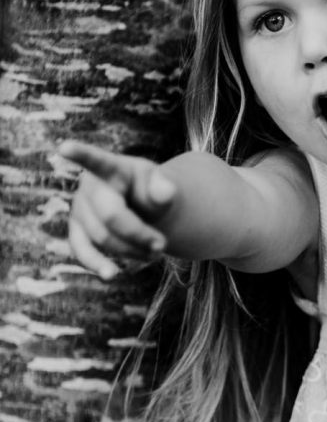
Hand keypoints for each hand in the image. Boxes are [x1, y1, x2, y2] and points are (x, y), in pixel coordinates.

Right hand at [60, 141, 176, 279]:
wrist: (143, 207)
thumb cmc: (151, 192)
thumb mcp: (162, 186)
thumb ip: (165, 188)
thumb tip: (166, 192)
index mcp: (112, 167)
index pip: (96, 159)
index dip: (80, 154)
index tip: (64, 146)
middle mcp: (90, 186)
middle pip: (110, 215)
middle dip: (138, 234)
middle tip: (163, 245)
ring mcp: (79, 208)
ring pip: (101, 237)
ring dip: (131, 250)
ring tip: (155, 253)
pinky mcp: (77, 231)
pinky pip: (81, 250)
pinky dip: (97, 263)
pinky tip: (111, 274)